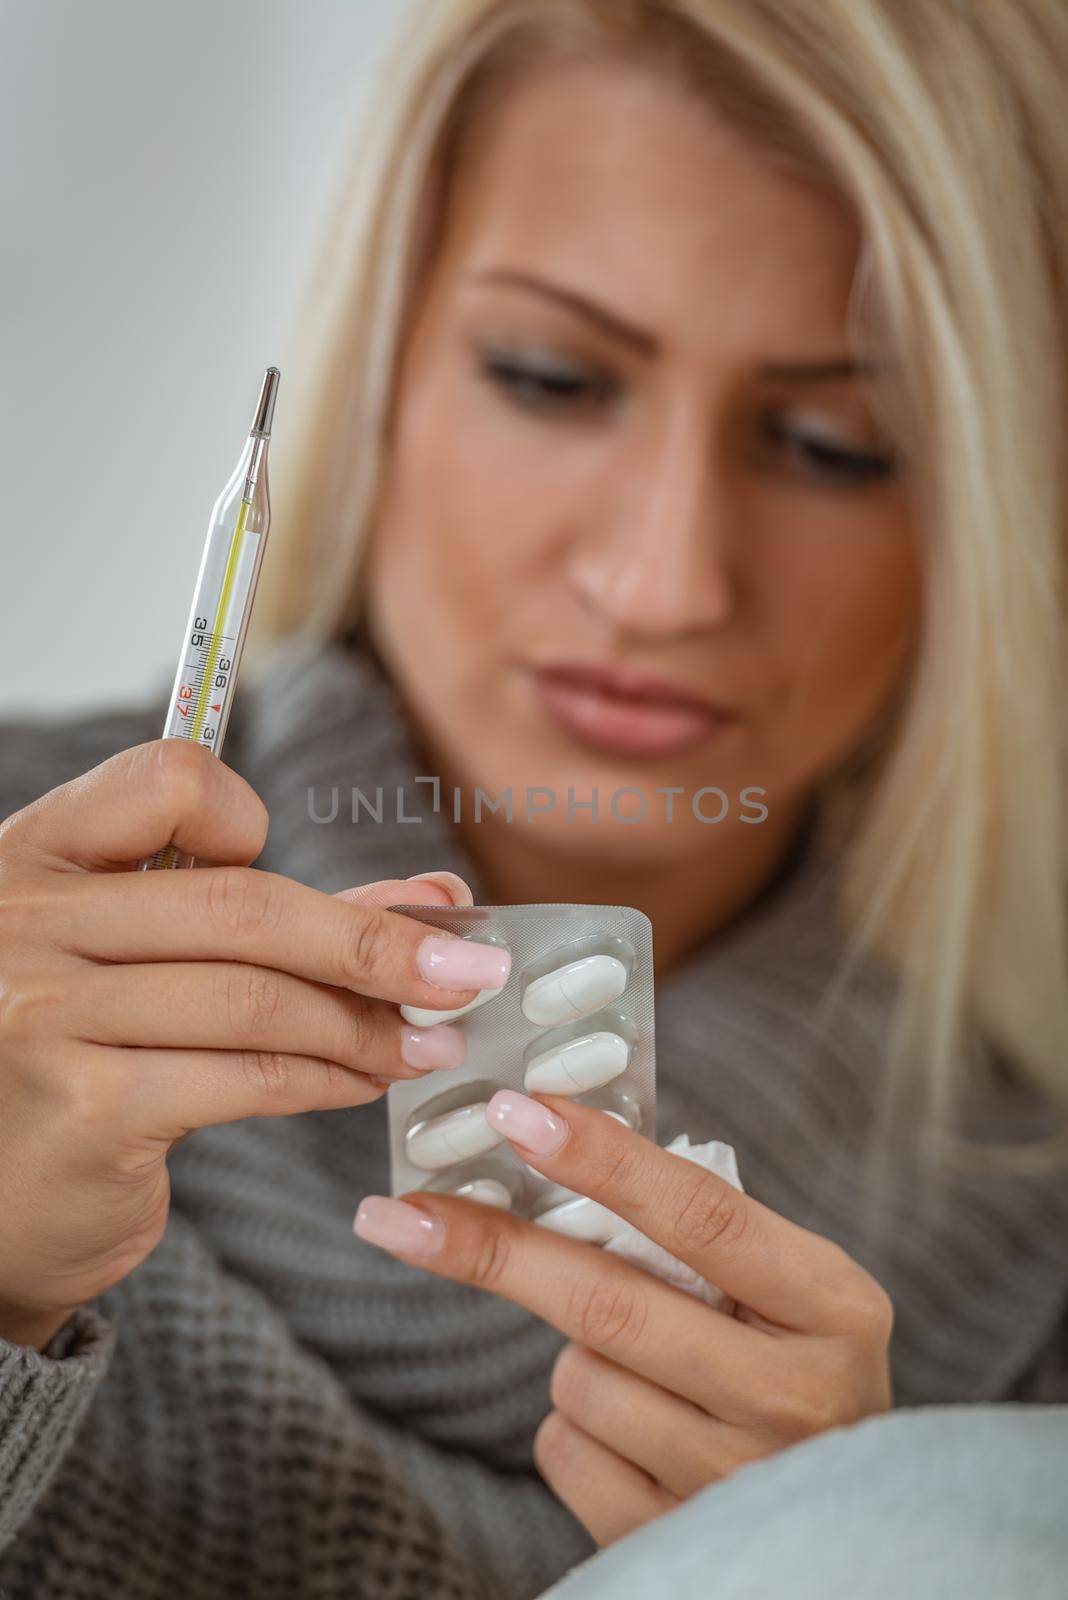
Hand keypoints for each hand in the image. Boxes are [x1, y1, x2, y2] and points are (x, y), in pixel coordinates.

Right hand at [0, 738, 497, 1349]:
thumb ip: (276, 917)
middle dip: (375, 942)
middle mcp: (24, 921)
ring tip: (429, 1043)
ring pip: (256, 999)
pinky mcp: (85, 1109)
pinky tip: (366, 1084)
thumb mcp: (145, 959)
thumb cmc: (83, 1059)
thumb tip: (436, 896)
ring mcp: (43, 1015)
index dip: (243, 815)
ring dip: (365, 1024)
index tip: (286, 863)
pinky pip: (246, 1077)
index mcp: (37, 855)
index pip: (164, 781)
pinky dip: (327, 1080)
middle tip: (468, 973)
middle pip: (242, 904)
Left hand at [354, 1091, 893, 1546]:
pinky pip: (565, 1448)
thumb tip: (552, 1142)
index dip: (602, 1159)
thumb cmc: (794, 1366)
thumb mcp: (792, 1294)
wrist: (846, 1524)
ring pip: (578, 1378)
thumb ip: (702, 1232)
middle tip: (404, 1212)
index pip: (701, 1213)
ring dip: (575, 1355)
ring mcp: (734, 1481)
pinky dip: (572, 1425)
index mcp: (833, 1306)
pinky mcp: (672, 1542)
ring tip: (644, 1366)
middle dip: (497, 1250)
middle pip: (609, 1303)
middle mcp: (794, 1396)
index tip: (517, 1113)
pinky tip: (636, 1431)